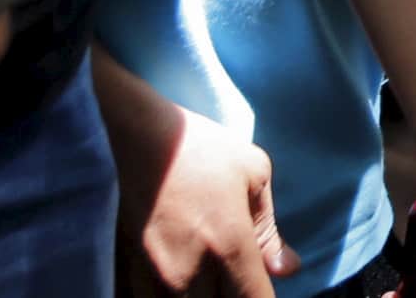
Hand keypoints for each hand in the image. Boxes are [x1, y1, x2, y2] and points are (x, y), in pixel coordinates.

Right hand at [96, 55, 295, 296]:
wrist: (130, 134)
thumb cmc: (198, 147)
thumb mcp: (252, 172)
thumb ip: (270, 230)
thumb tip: (287, 269)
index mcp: (228, 248)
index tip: (261, 285)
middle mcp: (189, 274)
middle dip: (233, 295)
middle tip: (236, 274)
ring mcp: (154, 279)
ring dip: (201, 296)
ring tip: (207, 274)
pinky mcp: (128, 274)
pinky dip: (170, 294)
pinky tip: (178, 276)